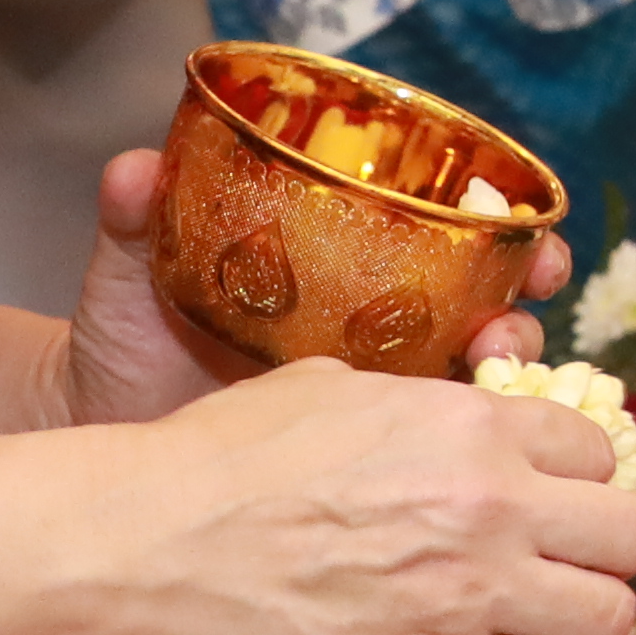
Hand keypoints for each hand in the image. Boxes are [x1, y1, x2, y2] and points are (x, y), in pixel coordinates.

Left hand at [54, 152, 567, 432]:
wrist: (107, 437)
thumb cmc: (130, 344)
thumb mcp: (133, 281)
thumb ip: (134, 222)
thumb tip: (134, 168)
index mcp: (348, 268)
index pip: (455, 235)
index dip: (508, 231)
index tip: (523, 231)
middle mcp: (383, 328)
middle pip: (491, 307)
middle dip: (528, 302)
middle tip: (521, 311)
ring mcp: (380, 400)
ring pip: (481, 387)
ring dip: (512, 382)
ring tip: (490, 375)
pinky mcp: (369, 467)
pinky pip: (440, 462)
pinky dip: (474, 463)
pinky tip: (476, 466)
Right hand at [102, 358, 635, 634]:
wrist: (154, 544)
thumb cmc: (228, 458)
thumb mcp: (342, 388)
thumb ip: (431, 407)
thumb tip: (472, 418)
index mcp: (475, 424)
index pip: (598, 452)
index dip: (578, 479)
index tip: (551, 499)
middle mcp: (494, 506)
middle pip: (631, 539)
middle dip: (603, 552)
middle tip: (561, 565)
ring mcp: (471, 596)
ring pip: (603, 620)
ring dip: (572, 622)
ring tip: (528, 622)